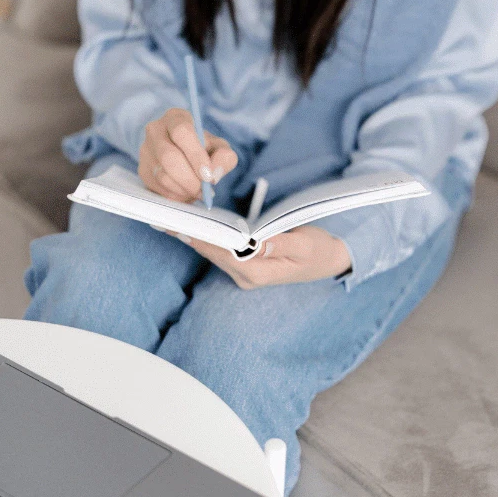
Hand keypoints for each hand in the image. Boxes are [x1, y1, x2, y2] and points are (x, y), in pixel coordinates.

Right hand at [139, 108, 237, 201]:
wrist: (185, 156)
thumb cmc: (204, 149)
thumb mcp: (219, 148)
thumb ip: (224, 157)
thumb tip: (213, 173)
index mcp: (176, 117)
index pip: (181, 132)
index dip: (196, 155)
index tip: (208, 176)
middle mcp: (156, 130)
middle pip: (169, 157)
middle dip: (190, 179)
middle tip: (204, 191)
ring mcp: (146, 150)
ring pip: (163, 175)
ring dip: (184, 189)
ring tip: (198, 192)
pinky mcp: (143, 170)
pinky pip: (158, 188)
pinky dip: (176, 195)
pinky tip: (186, 192)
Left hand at [171, 225, 351, 288]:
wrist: (327, 261)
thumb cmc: (317, 249)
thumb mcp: (304, 244)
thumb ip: (280, 244)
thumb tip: (257, 243)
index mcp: (259, 273)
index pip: (224, 254)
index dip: (204, 239)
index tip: (185, 224)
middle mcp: (247, 278)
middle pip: (213, 254)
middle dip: (193, 236)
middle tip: (169, 218)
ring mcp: (244, 274)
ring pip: (214, 254)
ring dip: (197, 237)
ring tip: (175, 219)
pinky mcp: (244, 267)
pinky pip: (220, 252)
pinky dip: (208, 239)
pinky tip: (195, 225)